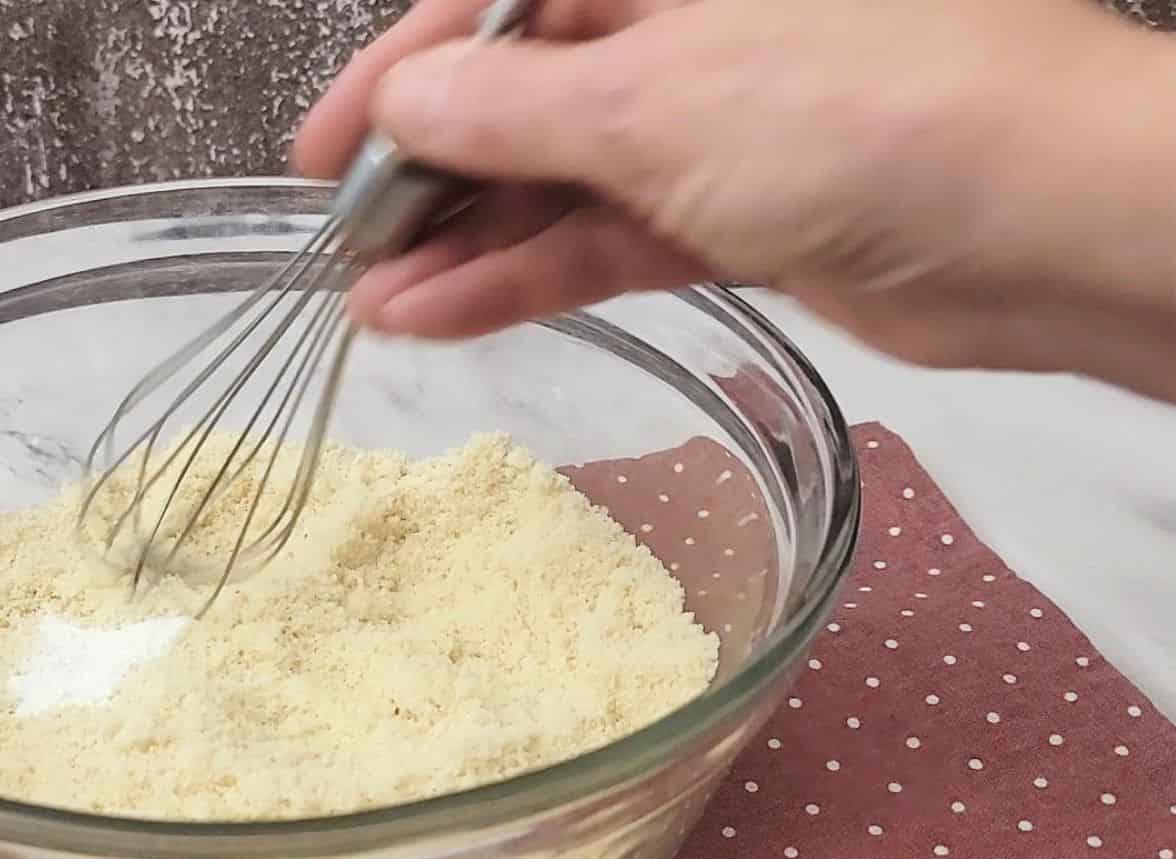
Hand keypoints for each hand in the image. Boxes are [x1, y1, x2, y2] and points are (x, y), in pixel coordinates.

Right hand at [295, 0, 1175, 400]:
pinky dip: (531, 278)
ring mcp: (713, 122)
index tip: (325, 153)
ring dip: (467, 242)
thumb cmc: (871, 111)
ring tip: (375, 306)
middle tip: (348, 246)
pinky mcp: (739, 213)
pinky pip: (607, 239)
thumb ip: (508, 109)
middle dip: (427, 172)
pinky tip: (447, 317)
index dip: (396, 75)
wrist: (1043, 224)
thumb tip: (402, 103)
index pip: (491, 5)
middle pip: (518, 93)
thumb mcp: (652, 100)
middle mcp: (684, 26)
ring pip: (556, 178)